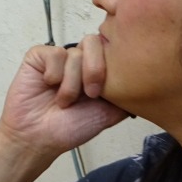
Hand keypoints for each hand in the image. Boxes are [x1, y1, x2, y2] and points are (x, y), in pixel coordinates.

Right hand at [0, 36, 128, 161]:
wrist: (38, 138)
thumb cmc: (69, 129)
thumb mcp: (108, 114)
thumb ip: (124, 95)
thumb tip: (143, 81)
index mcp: (95, 70)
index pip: (110, 50)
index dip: (108, 68)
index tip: (101, 94)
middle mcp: (78, 61)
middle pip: (93, 43)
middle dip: (94, 71)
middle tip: (89, 95)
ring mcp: (58, 58)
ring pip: (74, 53)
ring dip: (71, 83)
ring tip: (63, 101)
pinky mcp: (38, 57)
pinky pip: (54, 53)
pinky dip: (54, 73)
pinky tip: (48, 86)